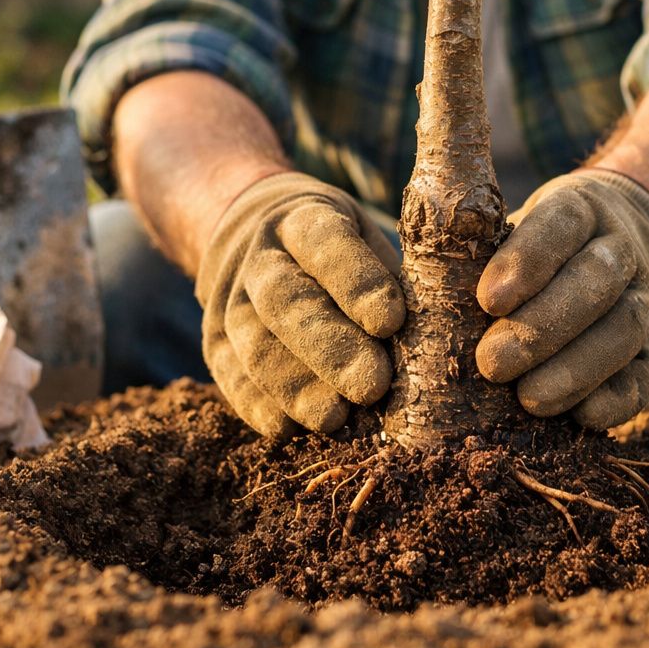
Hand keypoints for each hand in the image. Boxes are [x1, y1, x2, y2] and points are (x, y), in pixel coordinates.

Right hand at [195, 172, 404, 436]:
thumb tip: (435, 339)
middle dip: (330, 347)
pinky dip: (260, 408)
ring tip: (337, 418)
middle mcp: (259, 255)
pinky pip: (230, 378)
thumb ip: (392, 280)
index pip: (324, 241)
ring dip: (296, 387)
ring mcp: (229, 299)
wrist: (251, 235)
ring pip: (254, 344)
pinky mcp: (213, 342)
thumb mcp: (366, 239)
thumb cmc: (338, 248)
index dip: (356, 281)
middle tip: (373, 385)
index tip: (392, 321)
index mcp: (302, 218)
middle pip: (284, 299)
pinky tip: (292, 429)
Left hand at [475, 169, 648, 428]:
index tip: (486, 300)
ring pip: (625, 327)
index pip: (561, 223)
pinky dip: (619, 398)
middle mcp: (622, 248)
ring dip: (577, 366)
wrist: (620, 242)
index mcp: (581, 208)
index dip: (528, 260)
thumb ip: (469, 253)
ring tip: (529, 399)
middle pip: (595, 279)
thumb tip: (406, 299)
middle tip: (491, 364)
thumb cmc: (532, 250)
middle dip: (543, 325)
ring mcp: (648, 298)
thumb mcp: (507, 228)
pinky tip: (581, 417)